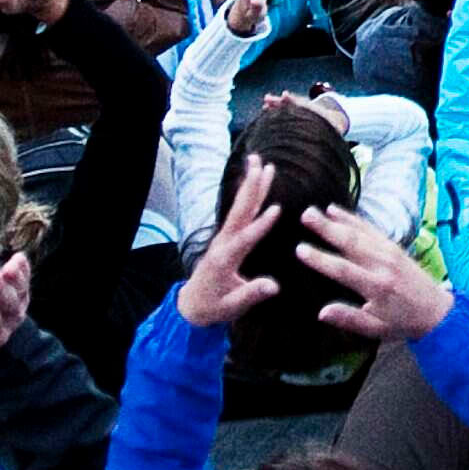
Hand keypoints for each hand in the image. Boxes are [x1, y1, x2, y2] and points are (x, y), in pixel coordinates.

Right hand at [0, 250, 38, 368]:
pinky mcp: (19, 292)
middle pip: (9, 307)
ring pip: (20, 292)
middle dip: (0, 290)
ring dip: (16, 278)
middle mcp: (8, 323)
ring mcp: (17, 306)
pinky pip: (25, 280)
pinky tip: (18, 257)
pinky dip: (24, 269)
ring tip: (10, 265)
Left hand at [179, 157, 284, 328]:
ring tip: (260, 162)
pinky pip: (239, 212)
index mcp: (225, 259)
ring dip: (250, 184)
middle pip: (240, 212)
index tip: (276, 208)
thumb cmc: (213, 307)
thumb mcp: (231, 306)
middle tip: (262, 164)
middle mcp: (223, 243)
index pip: (245, 239)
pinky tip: (254, 181)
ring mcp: (224, 238)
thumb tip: (274, 286)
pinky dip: (248, 195)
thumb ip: (250, 295)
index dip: (260, 225)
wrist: (192, 305)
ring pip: (240, 207)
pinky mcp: (227, 238)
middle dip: (251, 187)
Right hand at [297, 201, 452, 343]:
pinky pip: (371, 229)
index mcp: (376, 287)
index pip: (343, 270)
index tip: (300, 250)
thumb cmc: (403, 323)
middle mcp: (383, 265)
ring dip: (336, 219)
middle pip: (350, 243)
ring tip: (315, 210)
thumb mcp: (376, 329)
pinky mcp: (394, 246)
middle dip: (326, 228)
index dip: (320, 260)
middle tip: (305, 216)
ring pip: (359, 232)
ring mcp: (390, 252)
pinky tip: (337, 211)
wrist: (438, 311)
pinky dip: (354, 219)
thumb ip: (349, 319)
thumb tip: (321, 312)